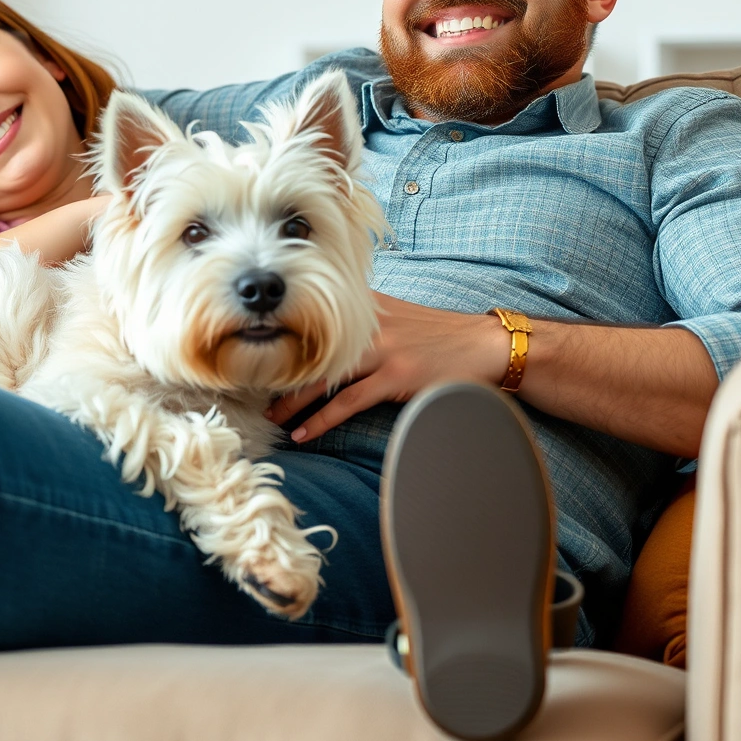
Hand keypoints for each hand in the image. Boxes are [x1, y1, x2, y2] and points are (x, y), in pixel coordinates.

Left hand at [266, 293, 507, 441]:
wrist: (487, 345)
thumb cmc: (440, 334)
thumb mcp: (397, 315)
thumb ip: (362, 317)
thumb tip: (324, 326)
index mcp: (365, 308)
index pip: (312, 320)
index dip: (283, 342)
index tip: (259, 358)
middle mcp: (369, 325)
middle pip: (309, 349)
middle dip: (279, 373)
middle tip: (254, 391)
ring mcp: (383, 350)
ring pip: (323, 377)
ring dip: (293, 400)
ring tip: (272, 416)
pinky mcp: (397, 376)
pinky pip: (349, 402)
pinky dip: (322, 419)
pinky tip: (303, 432)